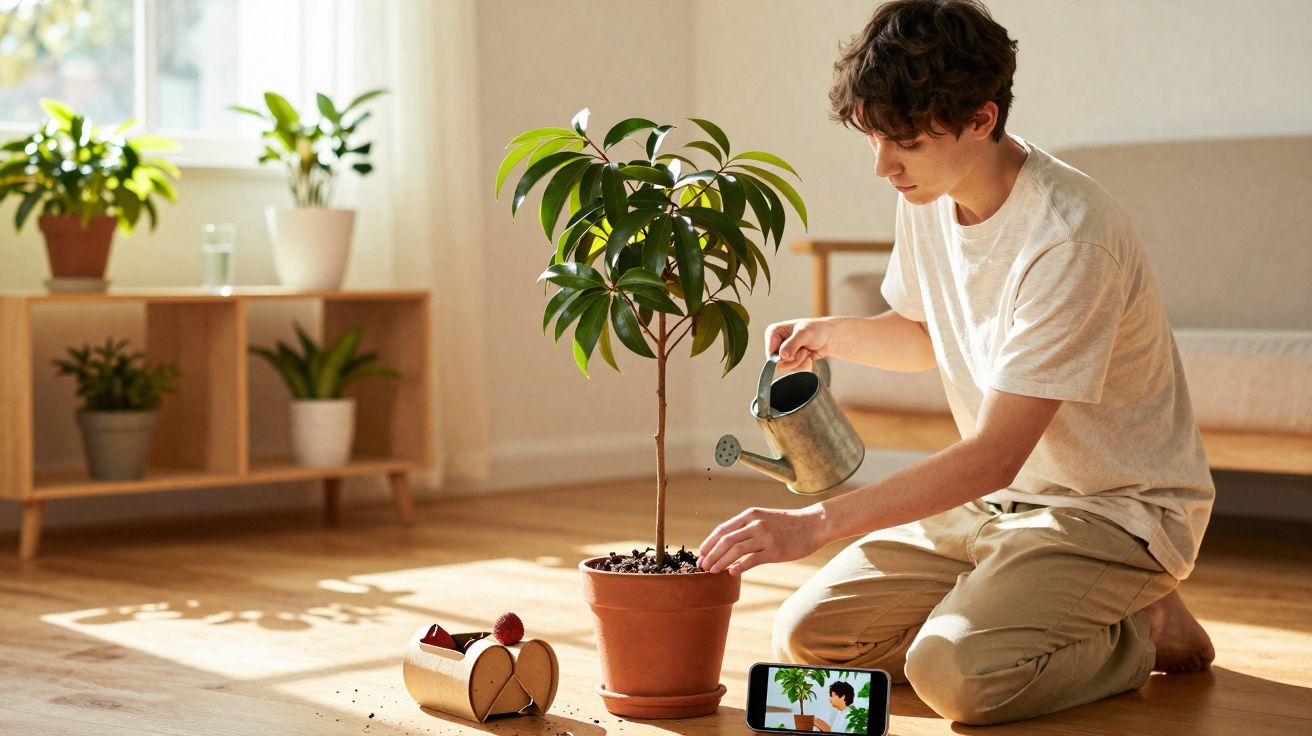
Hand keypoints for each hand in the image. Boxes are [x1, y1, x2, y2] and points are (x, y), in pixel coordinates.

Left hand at [697, 505, 827, 574]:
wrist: (813, 524)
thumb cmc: (788, 524)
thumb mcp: (764, 517)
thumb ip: (747, 526)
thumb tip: (727, 541)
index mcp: (750, 515)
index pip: (722, 529)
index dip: (709, 542)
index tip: (701, 553)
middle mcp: (756, 524)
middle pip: (726, 541)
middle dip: (711, 554)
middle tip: (702, 565)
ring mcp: (765, 537)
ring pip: (736, 551)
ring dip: (721, 562)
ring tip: (713, 571)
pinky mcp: (775, 551)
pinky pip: (752, 560)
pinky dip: (739, 567)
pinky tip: (732, 573)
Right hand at [765, 319, 832, 371]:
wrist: (828, 337)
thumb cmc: (816, 330)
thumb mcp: (804, 334)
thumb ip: (792, 344)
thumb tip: (782, 356)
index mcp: (773, 332)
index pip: (770, 352)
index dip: (783, 355)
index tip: (797, 349)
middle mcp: (776, 343)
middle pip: (778, 363)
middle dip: (795, 359)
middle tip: (804, 350)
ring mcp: (782, 353)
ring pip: (787, 368)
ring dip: (800, 361)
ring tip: (807, 351)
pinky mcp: (790, 361)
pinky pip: (794, 370)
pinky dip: (804, 365)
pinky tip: (808, 356)